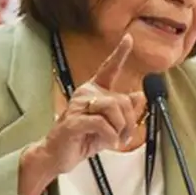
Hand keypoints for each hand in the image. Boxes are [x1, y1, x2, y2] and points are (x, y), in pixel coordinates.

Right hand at [18, 34, 145, 194]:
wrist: (57, 156)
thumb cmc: (81, 139)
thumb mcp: (108, 125)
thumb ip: (122, 110)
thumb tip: (138, 95)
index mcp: (93, 92)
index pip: (108, 69)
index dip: (119, 53)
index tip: (128, 38)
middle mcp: (85, 94)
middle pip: (120, 99)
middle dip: (129, 121)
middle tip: (126, 136)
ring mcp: (77, 107)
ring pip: (112, 109)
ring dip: (120, 129)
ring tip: (116, 141)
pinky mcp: (73, 122)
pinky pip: (102, 124)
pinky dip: (110, 136)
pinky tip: (109, 144)